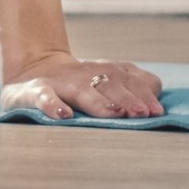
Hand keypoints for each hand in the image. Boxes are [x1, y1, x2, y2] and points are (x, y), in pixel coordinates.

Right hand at [0, 52, 165, 119]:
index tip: (156, 111)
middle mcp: (84, 74)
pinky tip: (64, 116)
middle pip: (109, 84)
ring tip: (115, 113)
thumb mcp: (105, 82)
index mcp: (104, 71)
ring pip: (82, 91)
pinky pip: (43, 96)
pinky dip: (52, 105)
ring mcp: (60, 82)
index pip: (129, 77)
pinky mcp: (34, 91)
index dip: (143, 93)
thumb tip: (156, 101)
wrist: (32, 71)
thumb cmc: (78, 85)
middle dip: (128, 98)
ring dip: (100, 102)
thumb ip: (131, 88)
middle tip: (142, 114)